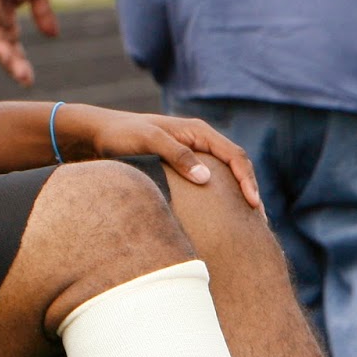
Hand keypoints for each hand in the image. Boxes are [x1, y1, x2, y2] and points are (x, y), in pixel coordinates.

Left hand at [0, 0, 57, 86]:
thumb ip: (42, 14)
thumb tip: (53, 35)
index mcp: (3, 12)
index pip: (10, 41)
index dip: (20, 58)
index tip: (30, 77)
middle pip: (2, 45)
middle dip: (15, 64)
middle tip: (27, 82)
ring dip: (9, 60)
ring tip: (22, 76)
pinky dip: (0, 44)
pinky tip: (10, 58)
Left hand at [68, 106, 261, 208]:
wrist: (97, 134)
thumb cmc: (121, 135)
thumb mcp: (148, 141)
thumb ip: (177, 155)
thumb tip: (206, 178)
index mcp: (197, 132)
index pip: (234, 155)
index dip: (247, 180)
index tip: (253, 205)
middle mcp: (199, 141)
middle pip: (236, 167)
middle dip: (250, 192)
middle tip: (259, 223)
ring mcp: (192, 153)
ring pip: (224, 176)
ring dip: (237, 197)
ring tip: (247, 225)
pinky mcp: (182, 166)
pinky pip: (209, 182)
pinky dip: (220, 198)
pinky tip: (220, 218)